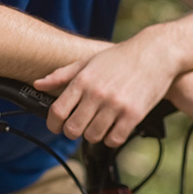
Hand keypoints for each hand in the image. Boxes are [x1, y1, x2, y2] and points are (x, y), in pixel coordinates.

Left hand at [33, 32, 178, 147]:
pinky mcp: (133, 115)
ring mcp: (115, 105)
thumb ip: (61, 75)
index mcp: (83, 80)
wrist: (154, 54)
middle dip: (71, 131)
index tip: (55, 126)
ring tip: (96, 125)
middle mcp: (97, 94)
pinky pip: (115, 139)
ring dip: (92, 134)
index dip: (52, 123)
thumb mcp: (87, 62)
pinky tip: (112, 128)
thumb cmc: (118, 58)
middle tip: (76, 127)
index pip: (58, 111)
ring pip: (93, 136)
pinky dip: (111, 138)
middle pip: (73, 128)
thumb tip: (38, 84)